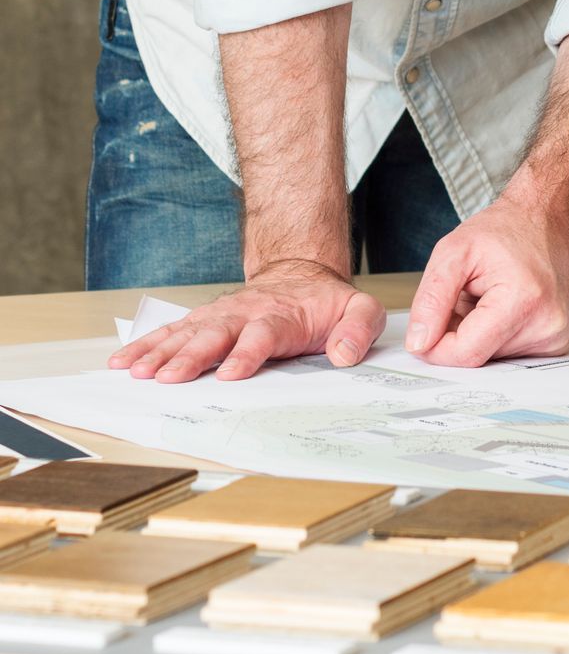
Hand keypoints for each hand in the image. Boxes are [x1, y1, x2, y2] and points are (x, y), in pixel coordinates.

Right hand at [105, 259, 384, 382]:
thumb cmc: (326, 304)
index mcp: (282, 316)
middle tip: (169, 377)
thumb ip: (359, 329)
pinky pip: (171, 331)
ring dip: (161, 352)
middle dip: (192, 356)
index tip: (231, 373)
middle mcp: (245, 314)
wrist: (301, 276)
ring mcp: (221, 316)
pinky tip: (123, 360)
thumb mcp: (359, 309)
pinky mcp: (204, 320)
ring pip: (188, 333)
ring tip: (137, 372)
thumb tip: (344, 354)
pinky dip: (146, 345)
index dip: (247, 353)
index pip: (263, 334)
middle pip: (216, 334)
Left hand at [404, 196, 568, 367]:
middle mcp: (547, 324)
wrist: (546, 220)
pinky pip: (511, 355)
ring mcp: (556, 336)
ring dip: (480, 334)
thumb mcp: (454, 252)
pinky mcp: (558, 342)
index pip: (465, 353)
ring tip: (491, 298)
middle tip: (468, 298)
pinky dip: (498, 336)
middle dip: (460, 334)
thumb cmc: (506, 230)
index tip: (430, 325)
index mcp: (523, 300)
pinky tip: (506, 308)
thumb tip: (419, 343)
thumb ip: (430, 300)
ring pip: (493, 358)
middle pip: (479, 359)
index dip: (436, 345)